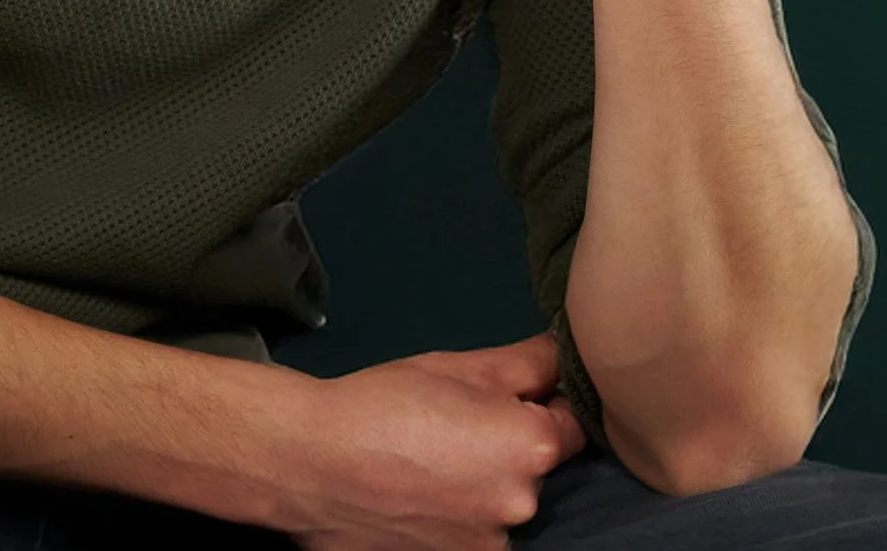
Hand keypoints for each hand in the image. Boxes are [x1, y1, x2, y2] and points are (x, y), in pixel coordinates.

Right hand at [279, 331, 587, 548]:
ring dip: (481, 485)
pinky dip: (455, 516)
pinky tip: (417, 494)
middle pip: (535, 468)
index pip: (574, 422)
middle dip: (508, 446)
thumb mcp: (464, 366)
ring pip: (501, 503)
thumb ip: (531, 363)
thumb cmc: (387, 402)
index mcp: (531, 448)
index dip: (546, 403)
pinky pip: (471, 532)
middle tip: (456, 425)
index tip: (512, 396)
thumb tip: (568, 356)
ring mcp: (487, 546)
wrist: (312, 463)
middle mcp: (521, 505)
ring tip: (428, 462)